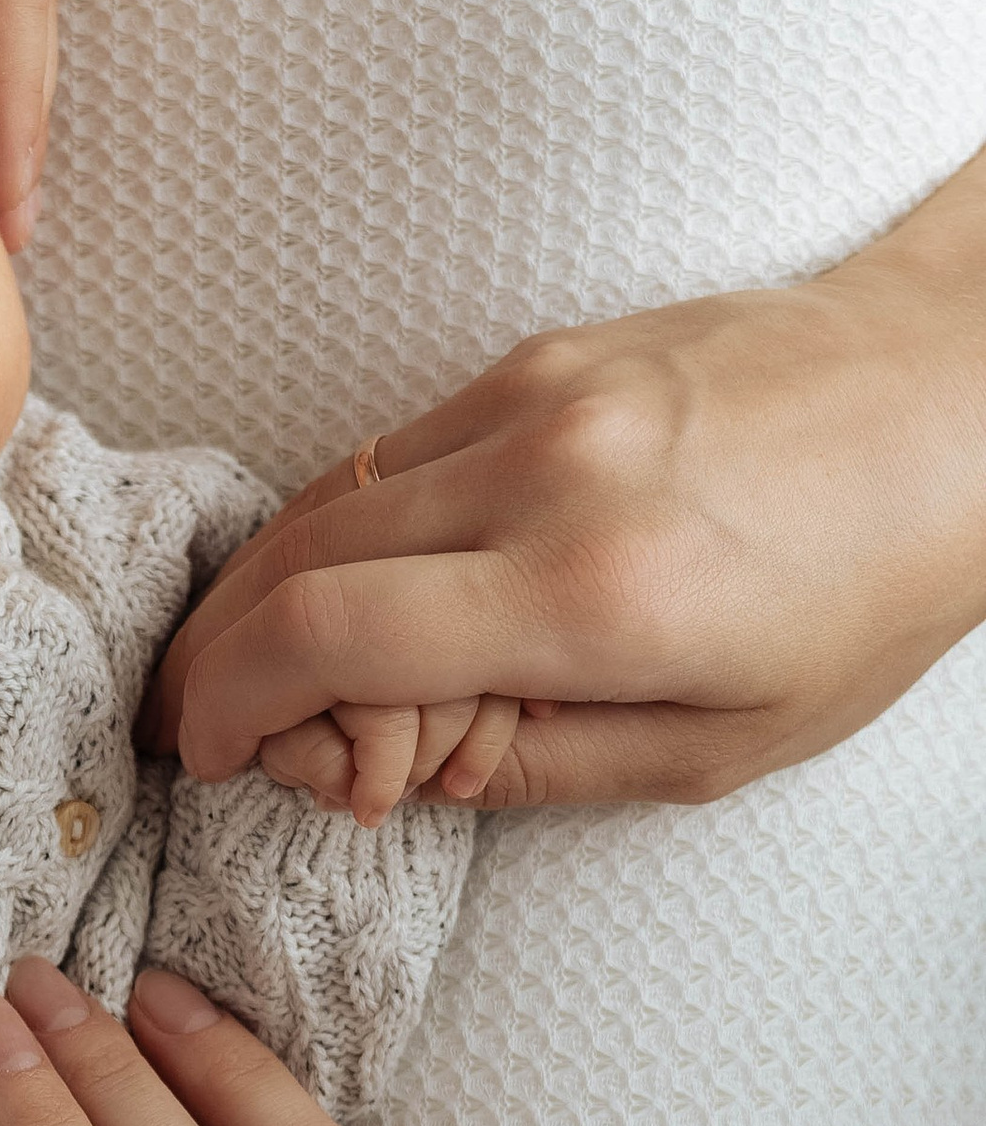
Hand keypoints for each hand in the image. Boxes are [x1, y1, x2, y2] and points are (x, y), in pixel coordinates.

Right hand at [147, 218, 985, 804]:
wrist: (957, 402)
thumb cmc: (869, 588)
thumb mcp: (721, 744)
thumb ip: (541, 766)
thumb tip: (407, 770)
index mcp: (593, 591)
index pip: (329, 635)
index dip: (234, 704)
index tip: (216, 756)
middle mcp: (546, 473)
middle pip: (292, 561)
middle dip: (222, 658)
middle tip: (213, 728)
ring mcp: (535, 394)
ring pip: (324, 496)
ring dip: (270, 593)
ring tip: (277, 672)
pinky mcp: (540, 355)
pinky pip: (391, 450)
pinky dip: (346, 529)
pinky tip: (369, 590)